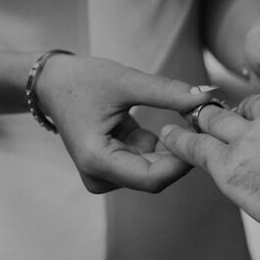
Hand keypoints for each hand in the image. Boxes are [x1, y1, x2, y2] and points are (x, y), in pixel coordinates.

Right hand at [36, 53, 211, 193]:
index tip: (201, 130)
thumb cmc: (82, 81)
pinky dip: (161, 144)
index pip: (153, 178)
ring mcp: (106, 174)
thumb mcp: (125, 81)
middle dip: (181, 150)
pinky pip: (147, 161)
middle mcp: (100, 176)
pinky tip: (170, 123)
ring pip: (154, 169)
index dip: (183, 159)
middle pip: (156, 175)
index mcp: (97, 160)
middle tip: (202, 120)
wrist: (52, 84)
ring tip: (187, 116)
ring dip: (173, 146)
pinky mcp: (112, 167)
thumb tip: (206, 96)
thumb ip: (166, 91)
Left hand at [159, 80, 259, 224]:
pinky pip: (196, 147)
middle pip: (252, 106)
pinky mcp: (226, 163)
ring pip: (220, 121)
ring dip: (205, 120)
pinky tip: (166, 137)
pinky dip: (180, 141)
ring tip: (191, 119)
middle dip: (241, 112)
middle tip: (228, 116)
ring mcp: (249, 136)